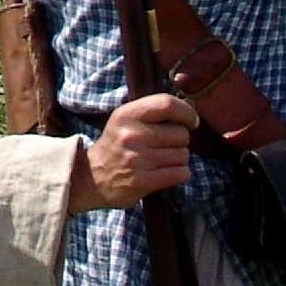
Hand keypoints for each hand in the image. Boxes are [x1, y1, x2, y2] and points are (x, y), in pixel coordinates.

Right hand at [69, 93, 196, 210]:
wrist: (92, 177)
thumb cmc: (117, 144)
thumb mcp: (127, 120)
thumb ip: (156, 111)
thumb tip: (192, 106)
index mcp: (127, 114)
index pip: (167, 104)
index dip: (186, 112)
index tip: (191, 121)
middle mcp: (131, 135)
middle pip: (180, 133)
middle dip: (181, 140)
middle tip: (167, 145)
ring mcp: (137, 159)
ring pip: (183, 154)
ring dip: (179, 158)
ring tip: (163, 159)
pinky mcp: (143, 181)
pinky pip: (180, 173)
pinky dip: (180, 173)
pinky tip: (167, 171)